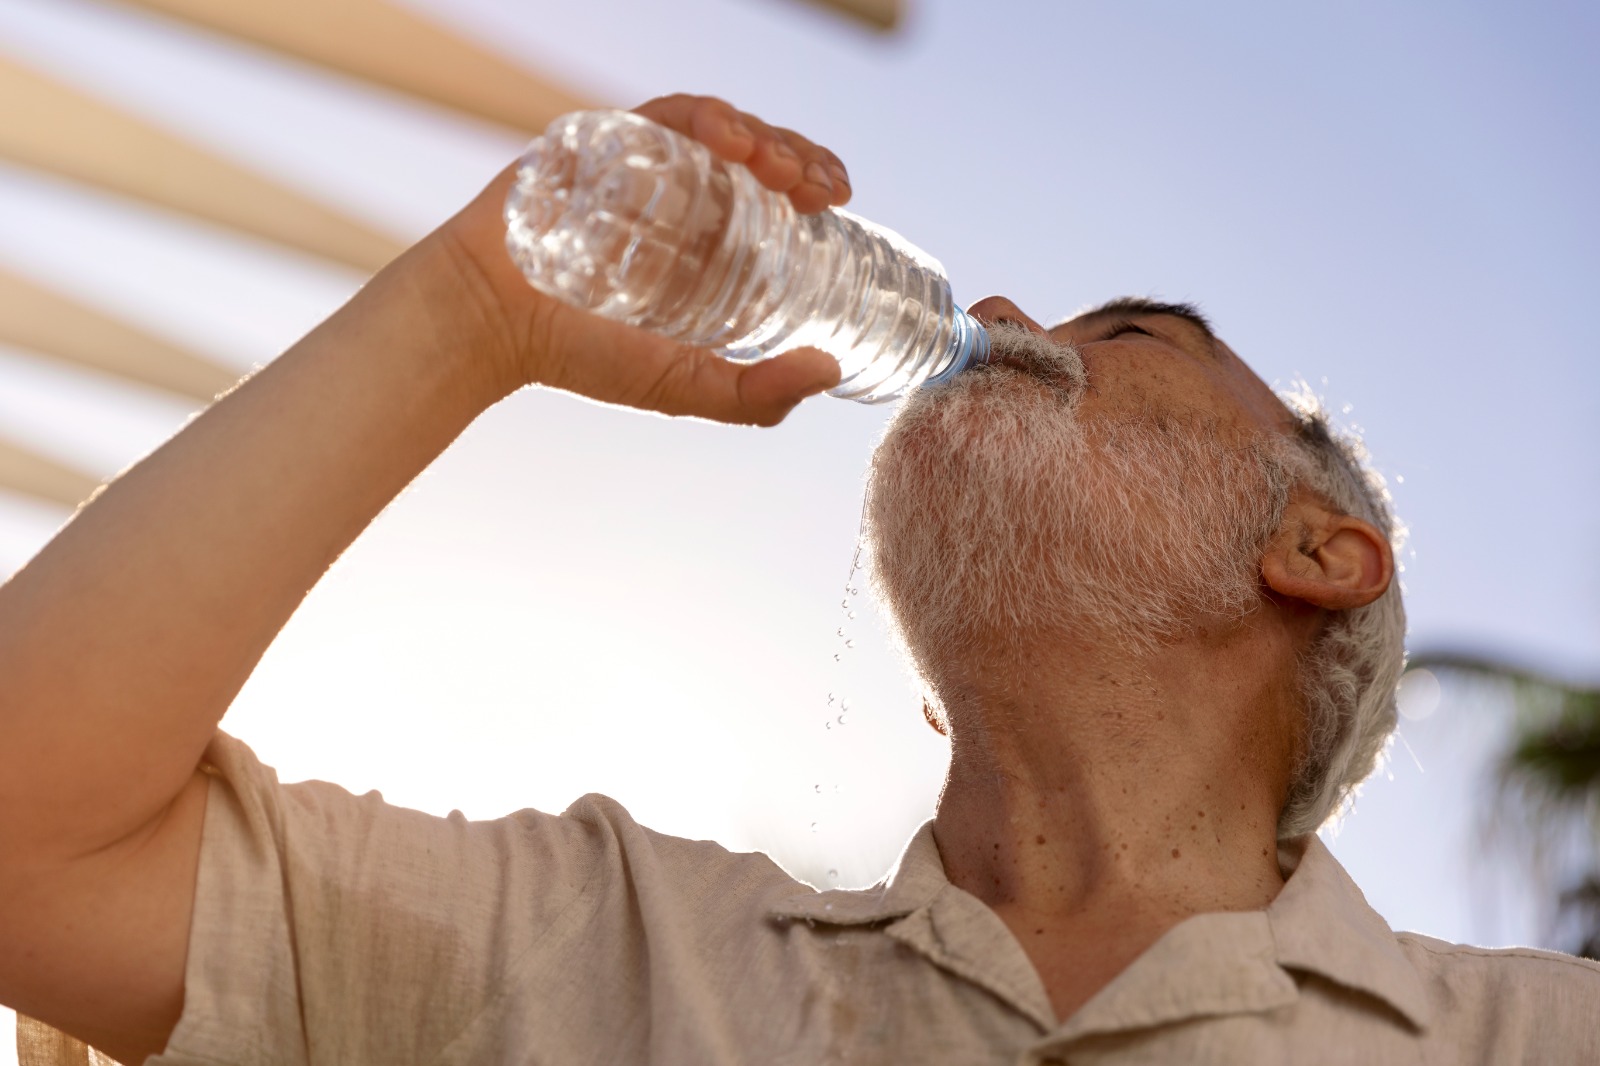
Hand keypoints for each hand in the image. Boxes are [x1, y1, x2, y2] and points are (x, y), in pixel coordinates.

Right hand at [430, 95, 850, 425]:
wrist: (489, 326)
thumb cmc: (578, 357)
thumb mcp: (682, 385)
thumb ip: (754, 395)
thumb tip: (830, 373)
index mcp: (705, 240)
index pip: (775, 193)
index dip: (813, 182)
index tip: (838, 199)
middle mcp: (679, 195)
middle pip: (757, 154)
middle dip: (799, 156)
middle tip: (820, 189)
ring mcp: (642, 165)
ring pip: (720, 127)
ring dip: (763, 135)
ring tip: (782, 169)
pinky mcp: (603, 141)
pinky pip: (663, 114)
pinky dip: (703, 116)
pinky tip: (728, 140)